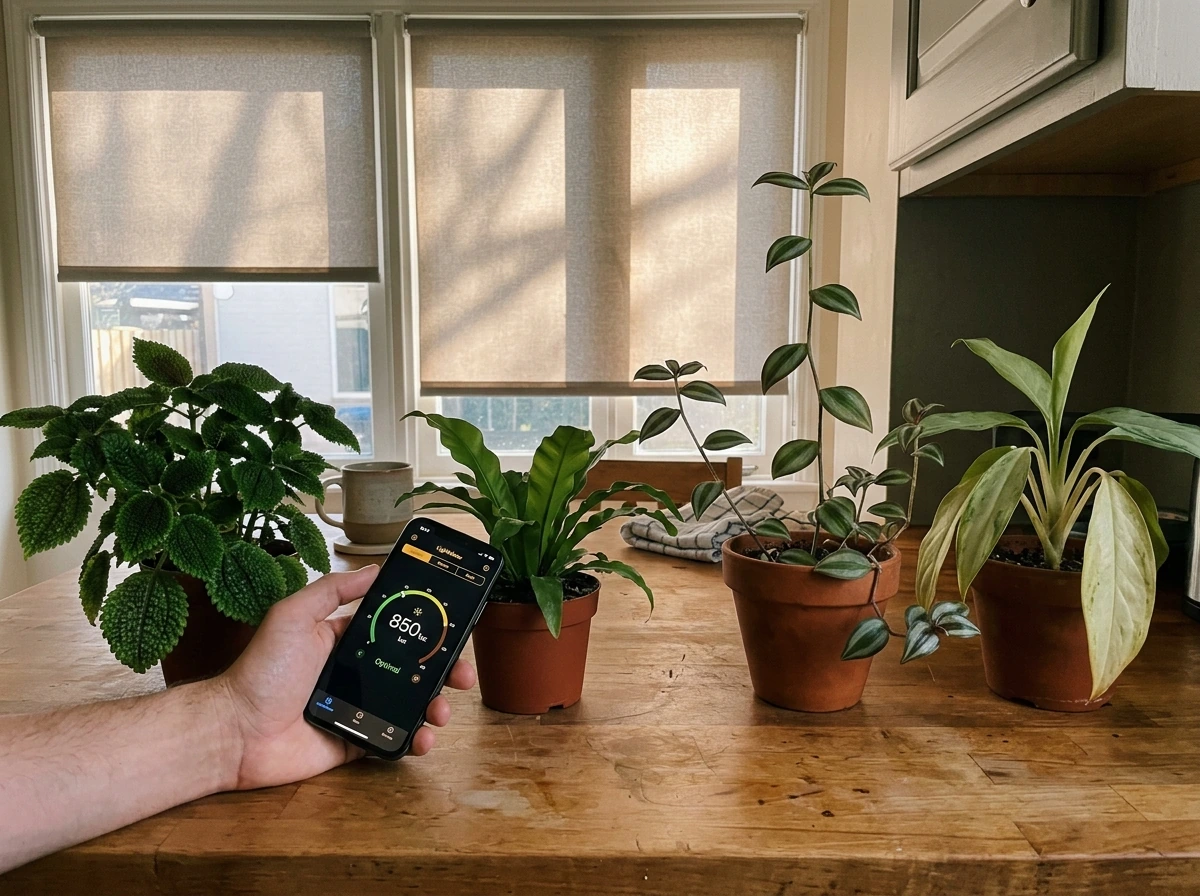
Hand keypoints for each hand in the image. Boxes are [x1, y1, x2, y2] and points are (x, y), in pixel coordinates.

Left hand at [210, 565, 476, 789]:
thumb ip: (333, 590)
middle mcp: (356, 672)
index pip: (396, 630)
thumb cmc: (261, 670)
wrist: (237, 731)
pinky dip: (416, 740)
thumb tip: (374, 567)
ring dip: (436, 706)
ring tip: (442, 711)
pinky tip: (424, 737)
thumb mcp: (294, 615)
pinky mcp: (356, 740)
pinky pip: (394, 739)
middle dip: (445, 670)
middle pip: (413, 668)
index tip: (452, 628)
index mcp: (345, 640)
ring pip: (411, 704)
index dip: (426, 630)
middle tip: (463, 675)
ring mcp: (359, 707)